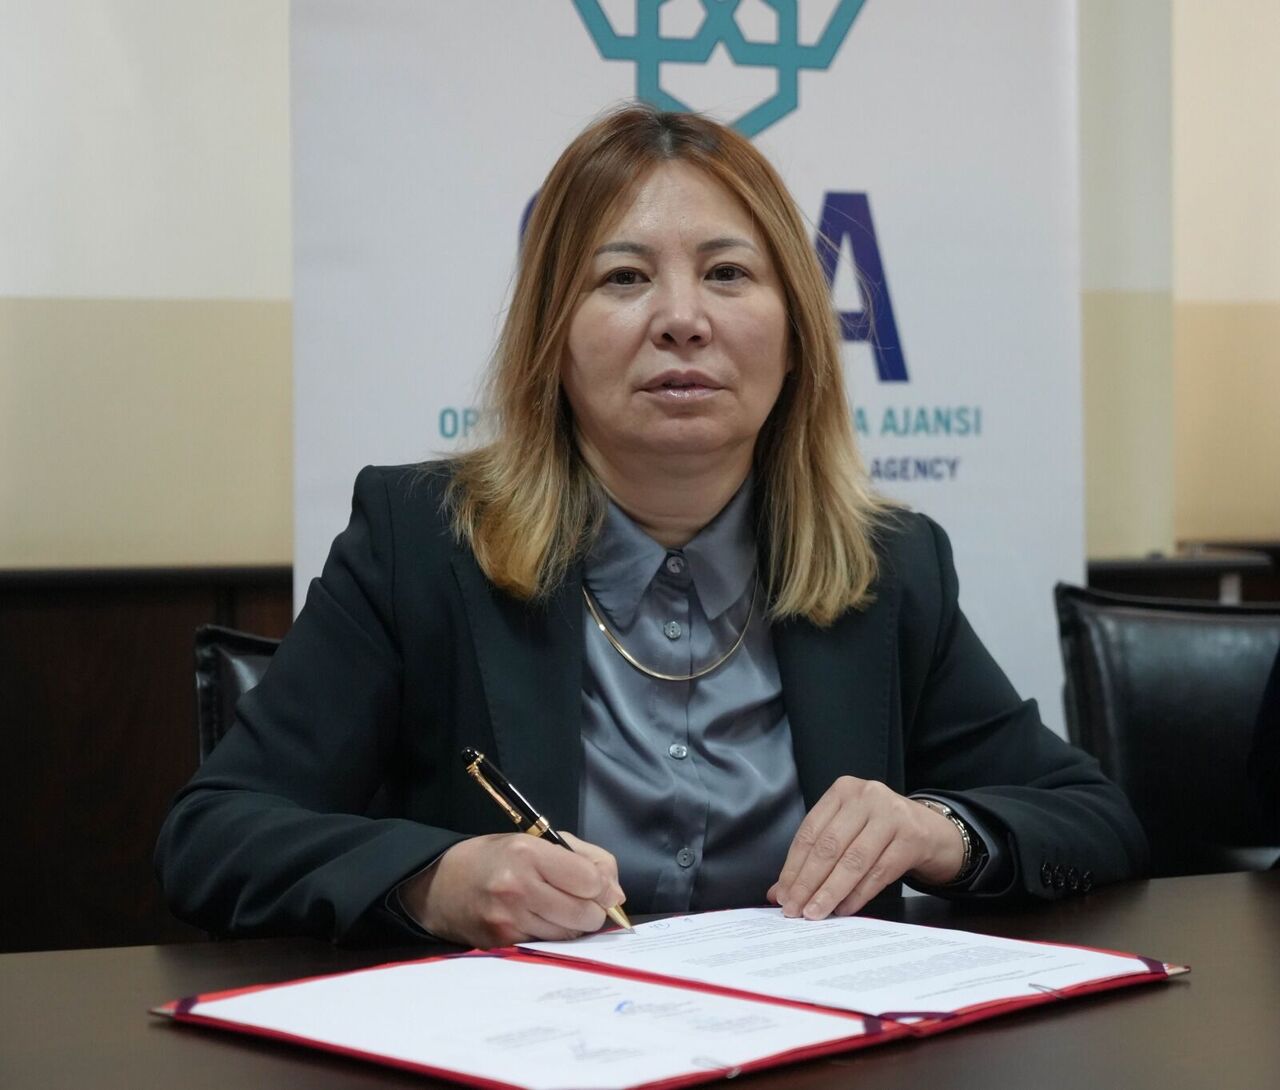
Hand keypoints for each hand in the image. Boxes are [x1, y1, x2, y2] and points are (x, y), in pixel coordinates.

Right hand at [399, 832, 624, 947]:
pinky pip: (548, 947)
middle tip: (580, 900)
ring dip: (573, 925)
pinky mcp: (502, 944)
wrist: (440, 885)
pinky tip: (539, 921)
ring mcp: (508, 920)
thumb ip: (585, 859)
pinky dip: (552, 937)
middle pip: (585, 914)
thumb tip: (616, 894)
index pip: (590, 880)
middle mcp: (517, 888)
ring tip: (556, 909)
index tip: (601, 887)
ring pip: (570, 935)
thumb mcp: (538, 840)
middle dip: (592, 910)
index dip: (603, 887)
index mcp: (528, 853)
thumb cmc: (495, 858)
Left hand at [767, 776, 963, 919]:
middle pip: (829, 846)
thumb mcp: (847, 832)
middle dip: (807, 882)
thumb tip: (778, 892)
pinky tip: (844, 909)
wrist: (933, 831)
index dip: (793, 867)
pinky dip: (858, 894)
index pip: (810, 832)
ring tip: (816, 913)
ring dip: (830, 892)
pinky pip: (879, 872)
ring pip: (853, 861)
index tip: (782, 895)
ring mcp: (892, 814)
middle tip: (794, 909)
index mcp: (843, 790)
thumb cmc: (881, 831)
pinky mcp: (912, 837)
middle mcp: (867, 796)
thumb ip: (814, 857)